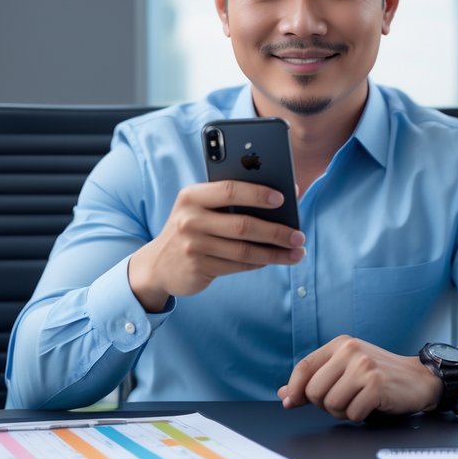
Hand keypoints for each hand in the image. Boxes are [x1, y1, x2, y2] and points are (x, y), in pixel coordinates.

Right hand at [128, 180, 304, 310]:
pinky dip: (260, 263)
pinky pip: (238, 265)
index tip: (284, 197)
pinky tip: (275, 259)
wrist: (158, 264)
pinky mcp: (198, 268)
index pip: (228, 190)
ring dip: (275, 253)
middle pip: (242, 225)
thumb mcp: (200, 208)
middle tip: (299, 235)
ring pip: (244, 250)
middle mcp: (189, 220)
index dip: (257, 193)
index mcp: (191, 196)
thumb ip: (230, 201)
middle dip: (276, 231)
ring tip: (296, 251)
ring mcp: (193, 246)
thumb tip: (282, 197)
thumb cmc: (192, 228)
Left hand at [278, 335, 441, 421]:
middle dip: (324, 404)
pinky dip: (359, 416)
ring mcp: (364, 367)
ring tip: (359, 402)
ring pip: (331, 404)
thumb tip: (284, 393)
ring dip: (343, 412)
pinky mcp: (377, 384)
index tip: (291, 403)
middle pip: (314, 391)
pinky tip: (371, 406)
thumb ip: (315, 379)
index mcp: (340, 344)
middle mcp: (351, 351)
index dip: (294, 389)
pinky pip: (352, 413)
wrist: (418, 379)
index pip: (304, 367)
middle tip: (344, 400)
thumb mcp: (345, 370)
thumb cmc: (380, 376)